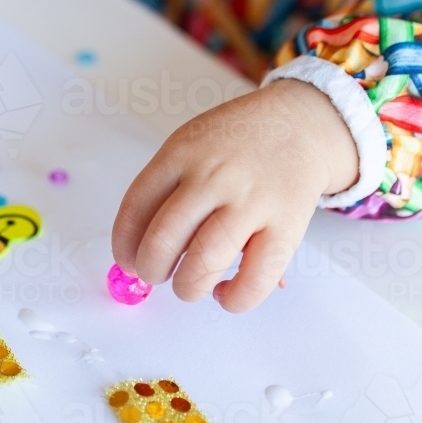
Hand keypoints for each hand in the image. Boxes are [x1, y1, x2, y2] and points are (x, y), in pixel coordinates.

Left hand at [112, 79, 358, 311]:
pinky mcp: (285, 227)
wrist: (297, 124)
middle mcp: (212, 176)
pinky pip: (253, 279)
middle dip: (151, 268)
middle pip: (163, 238)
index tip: (127, 259)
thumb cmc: (236, 142)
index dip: (124, 244)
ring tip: (189, 285)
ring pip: (204, 261)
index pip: (136, 206)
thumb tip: (137, 250)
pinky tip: (224, 290)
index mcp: (181, 152)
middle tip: (155, 274)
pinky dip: (233, 298)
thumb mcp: (192, 144)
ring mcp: (249, 201)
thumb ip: (167, 188)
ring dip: (187, 286)